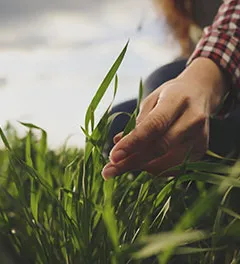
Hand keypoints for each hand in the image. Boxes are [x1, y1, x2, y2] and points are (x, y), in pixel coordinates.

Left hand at [102, 58, 226, 179]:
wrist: (200, 93)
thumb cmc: (170, 95)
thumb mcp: (151, 100)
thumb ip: (138, 123)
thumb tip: (118, 144)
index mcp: (177, 101)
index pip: (153, 126)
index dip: (132, 143)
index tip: (112, 157)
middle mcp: (193, 120)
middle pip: (159, 148)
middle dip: (131, 162)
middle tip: (108, 171)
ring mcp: (200, 137)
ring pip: (168, 163)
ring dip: (142, 167)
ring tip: (122, 166)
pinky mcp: (202, 150)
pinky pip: (175, 167)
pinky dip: (156, 168)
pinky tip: (142, 163)